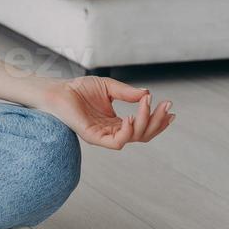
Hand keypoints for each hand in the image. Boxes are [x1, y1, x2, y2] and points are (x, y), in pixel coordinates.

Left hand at [38, 75, 174, 149]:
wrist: (58, 90)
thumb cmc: (79, 89)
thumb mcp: (109, 87)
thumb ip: (127, 93)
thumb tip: (147, 94)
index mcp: (116, 123)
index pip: (143, 127)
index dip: (158, 120)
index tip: (170, 107)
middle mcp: (112, 131)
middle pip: (143, 135)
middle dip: (158, 122)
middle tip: (166, 106)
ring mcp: (104, 136)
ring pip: (133, 138)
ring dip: (145, 122)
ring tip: (147, 105)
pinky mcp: (94, 137)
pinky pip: (116, 142)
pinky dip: (127, 131)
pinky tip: (131, 117)